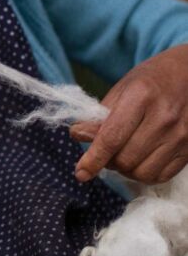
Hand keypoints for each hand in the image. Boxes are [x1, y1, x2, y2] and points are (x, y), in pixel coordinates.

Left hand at [70, 44, 187, 184]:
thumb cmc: (153, 79)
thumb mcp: (123, 88)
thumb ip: (100, 114)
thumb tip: (77, 135)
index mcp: (141, 96)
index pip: (112, 137)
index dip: (94, 159)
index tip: (81, 173)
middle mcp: (163, 118)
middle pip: (125, 159)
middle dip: (108, 161)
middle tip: (107, 151)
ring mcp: (180, 136)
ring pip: (141, 173)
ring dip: (126, 170)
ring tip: (124, 154)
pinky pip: (160, 176)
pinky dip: (144, 174)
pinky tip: (141, 159)